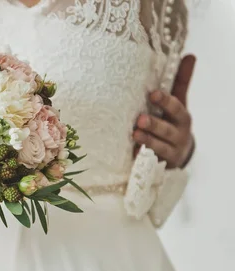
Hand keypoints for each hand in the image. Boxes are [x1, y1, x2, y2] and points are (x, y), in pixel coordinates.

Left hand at [133, 54, 196, 168]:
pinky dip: (142, 159)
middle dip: (155, 125)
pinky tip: (132, 155)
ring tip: (134, 134)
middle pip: (167, 129)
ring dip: (147, 141)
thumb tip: (189, 54)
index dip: (166, 101)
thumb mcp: (179, 103)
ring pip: (159, 147)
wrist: (178, 153)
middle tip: (140, 119)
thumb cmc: (173, 121)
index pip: (176, 107)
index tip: (153, 93)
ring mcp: (170, 151)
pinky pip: (151, 162)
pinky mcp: (161, 164)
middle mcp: (178, 134)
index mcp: (181, 117)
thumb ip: (181, 81)